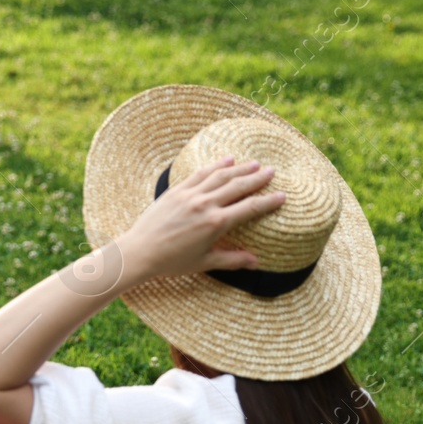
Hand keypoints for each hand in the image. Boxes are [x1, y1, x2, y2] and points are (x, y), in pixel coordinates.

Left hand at [113, 157, 285, 282]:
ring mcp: (190, 195)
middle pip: (238, 186)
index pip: (249, 208)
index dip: (268, 202)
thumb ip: (231, 260)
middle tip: (272, 172)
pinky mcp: (176, 190)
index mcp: (215, 224)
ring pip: (221, 176)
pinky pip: (200, 173)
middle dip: (257, 178)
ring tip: (255, 163)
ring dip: (240, 168)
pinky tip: (227, 160)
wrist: (140, 252)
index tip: (282, 196)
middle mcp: (205, 205)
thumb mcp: (204, 263)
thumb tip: (256, 263)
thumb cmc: (171, 262)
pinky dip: (215, 165)